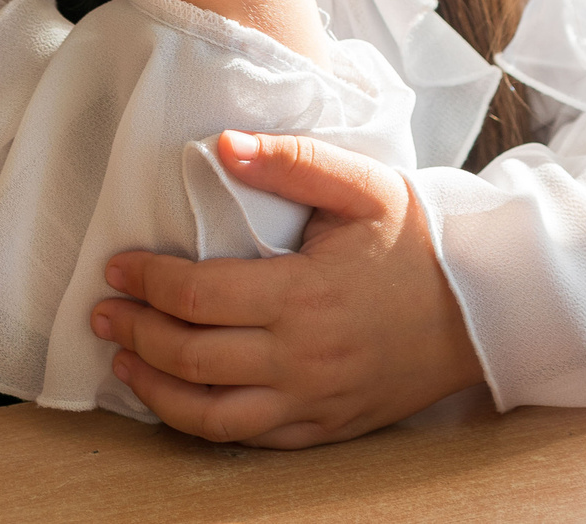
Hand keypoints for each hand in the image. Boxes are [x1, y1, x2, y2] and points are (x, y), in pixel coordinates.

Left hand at [91, 131, 484, 446]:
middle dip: (136, 334)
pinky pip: (249, 439)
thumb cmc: (416, 240)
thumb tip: (222, 146)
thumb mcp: (362, 185)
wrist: (482, 306)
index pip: (200, 296)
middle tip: (103, 313)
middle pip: (192, 357)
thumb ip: (291, 161)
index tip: (117, 266)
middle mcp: (303, 357)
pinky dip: (200, 425)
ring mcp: (314, 400)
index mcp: (305, 295)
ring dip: (155, 391)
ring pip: (210, 415)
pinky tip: (177, 401)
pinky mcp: (325, 427)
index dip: (148, 281)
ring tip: (122, 364)